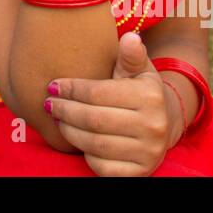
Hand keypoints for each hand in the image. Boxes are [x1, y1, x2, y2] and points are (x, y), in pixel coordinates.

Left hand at [45, 33, 174, 176]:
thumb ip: (130, 55)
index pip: (98, 94)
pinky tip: (77, 139)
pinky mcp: (139, 174)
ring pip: (95, 144)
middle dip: (65, 111)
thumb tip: (130, 38)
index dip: (71, 90)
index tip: (53, 85)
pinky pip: (102, 166)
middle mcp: (153, 127)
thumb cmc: (141, 90)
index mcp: (150, 97)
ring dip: (69, 131)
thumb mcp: (138, 69)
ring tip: (58, 118)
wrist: (164, 123)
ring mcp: (148, 153)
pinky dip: (85, 154)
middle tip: (48, 103)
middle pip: (94, 120)